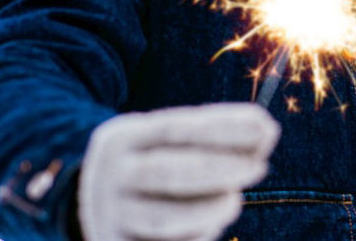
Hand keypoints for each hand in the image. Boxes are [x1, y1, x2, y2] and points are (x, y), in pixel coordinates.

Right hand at [78, 103, 279, 240]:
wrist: (88, 202)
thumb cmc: (150, 163)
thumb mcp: (168, 142)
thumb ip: (216, 135)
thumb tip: (267, 133)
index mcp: (124, 138)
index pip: (177, 128)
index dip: (225, 127)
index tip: (266, 126)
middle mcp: (111, 175)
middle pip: (167, 172)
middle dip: (220, 169)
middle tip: (260, 167)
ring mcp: (110, 216)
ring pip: (162, 218)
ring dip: (207, 211)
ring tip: (234, 201)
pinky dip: (195, 237)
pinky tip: (214, 224)